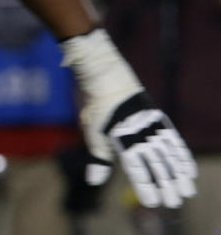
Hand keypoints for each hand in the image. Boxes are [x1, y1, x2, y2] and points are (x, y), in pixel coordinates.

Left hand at [83, 92, 196, 208]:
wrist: (108, 78)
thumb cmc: (97, 108)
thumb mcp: (93, 133)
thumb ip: (99, 159)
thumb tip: (94, 182)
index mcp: (122, 140)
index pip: (137, 170)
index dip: (145, 187)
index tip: (153, 202)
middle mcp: (140, 135)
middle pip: (157, 165)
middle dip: (167, 186)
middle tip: (175, 202)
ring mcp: (151, 126)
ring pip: (169, 155)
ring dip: (179, 174)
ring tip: (187, 191)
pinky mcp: (158, 119)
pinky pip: (174, 140)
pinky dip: (182, 156)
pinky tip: (188, 169)